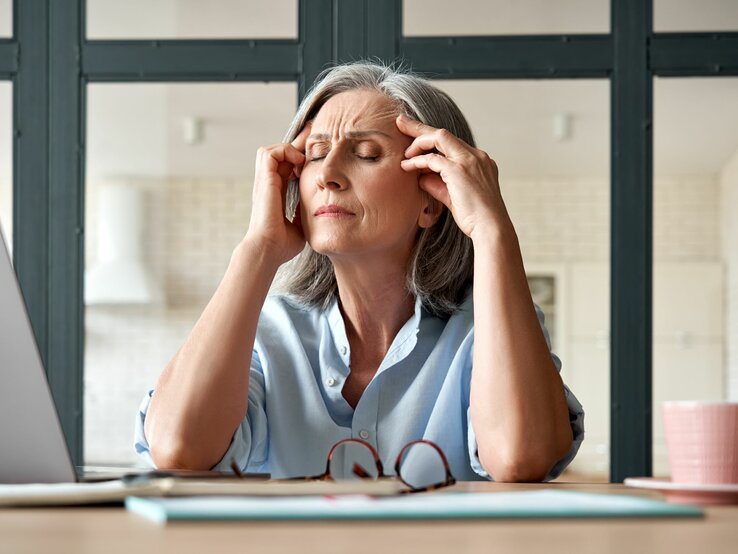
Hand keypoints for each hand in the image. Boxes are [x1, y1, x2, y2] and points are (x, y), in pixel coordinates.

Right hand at [246, 126, 308, 263]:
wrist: (269, 250)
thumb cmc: (282, 245)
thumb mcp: (299, 225)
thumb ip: (305, 213)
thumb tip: (317, 209)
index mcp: (276, 193)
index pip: (285, 167)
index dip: (298, 158)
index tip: (315, 155)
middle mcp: (268, 185)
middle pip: (278, 154)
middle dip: (296, 146)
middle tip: (314, 143)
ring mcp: (264, 182)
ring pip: (271, 150)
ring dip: (288, 148)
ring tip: (303, 158)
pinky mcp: (264, 180)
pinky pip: (270, 153)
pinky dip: (284, 151)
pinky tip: (298, 162)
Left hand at [397, 114, 509, 239]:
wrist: (491, 228)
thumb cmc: (475, 218)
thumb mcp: (454, 197)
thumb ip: (438, 184)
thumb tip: (420, 177)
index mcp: (479, 161)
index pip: (451, 142)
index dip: (431, 139)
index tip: (414, 137)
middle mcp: (476, 156)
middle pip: (443, 133)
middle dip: (419, 126)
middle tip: (400, 121)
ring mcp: (469, 160)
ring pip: (438, 137)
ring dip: (418, 143)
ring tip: (404, 154)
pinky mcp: (459, 170)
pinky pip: (432, 158)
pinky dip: (418, 161)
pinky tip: (407, 166)